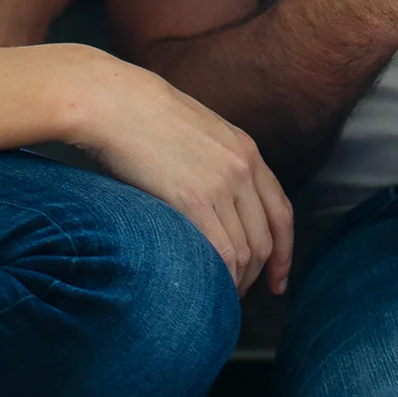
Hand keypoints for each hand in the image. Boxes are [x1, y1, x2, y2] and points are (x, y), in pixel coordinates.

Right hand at [72, 54, 293, 296]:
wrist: (114, 101)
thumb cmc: (139, 118)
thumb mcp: (195, 133)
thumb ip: (213, 164)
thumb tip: (211, 204)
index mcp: (246, 150)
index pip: (281, 212)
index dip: (284, 252)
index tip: (277, 279)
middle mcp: (242, 168)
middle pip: (265, 239)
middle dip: (257, 275)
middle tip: (236, 296)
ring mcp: (221, 184)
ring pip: (245, 253)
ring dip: (235, 283)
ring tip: (215, 296)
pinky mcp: (194, 199)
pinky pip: (221, 255)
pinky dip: (220, 280)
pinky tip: (205, 289)